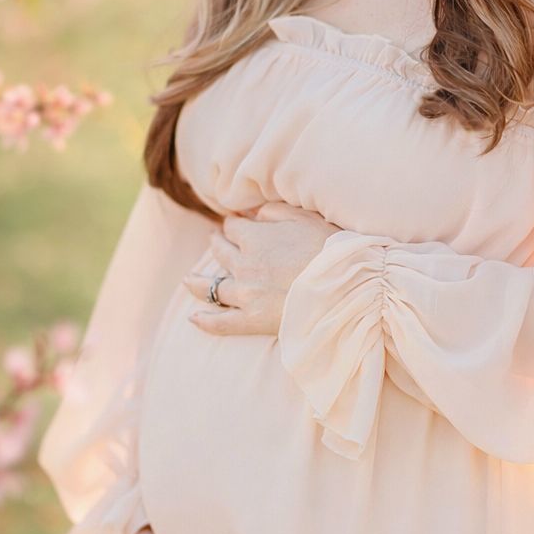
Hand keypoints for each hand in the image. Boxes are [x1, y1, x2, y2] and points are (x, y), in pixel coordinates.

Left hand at [182, 200, 341, 337]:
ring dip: (198, 281)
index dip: (234, 224)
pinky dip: (205, 320)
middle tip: (214, 242)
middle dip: (216, 244)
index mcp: (255, 237)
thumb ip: (273, 212)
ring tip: (189, 279)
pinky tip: (193, 318)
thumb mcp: (303, 216)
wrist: (345, 286)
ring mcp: (246, 294)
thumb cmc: (329, 248)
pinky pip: (221, 322)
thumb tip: (252, 213)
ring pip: (212, 286)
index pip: (233, 227)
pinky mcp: (253, 320)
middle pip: (220, 252)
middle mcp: (244, 264)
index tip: (235, 223)